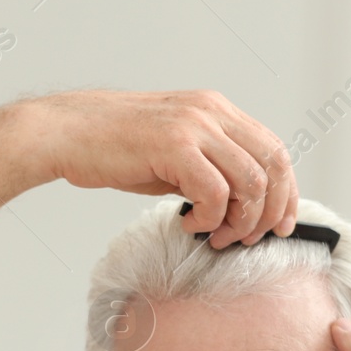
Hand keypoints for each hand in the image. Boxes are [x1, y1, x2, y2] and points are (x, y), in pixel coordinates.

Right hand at [30, 90, 298, 247]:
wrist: (65, 133)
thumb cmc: (111, 149)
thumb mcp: (171, 154)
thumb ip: (206, 169)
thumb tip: (236, 206)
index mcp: (216, 110)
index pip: (274, 150)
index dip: (285, 193)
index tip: (279, 225)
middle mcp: (212, 112)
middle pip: (273, 164)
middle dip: (269, 212)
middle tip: (246, 240)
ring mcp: (194, 126)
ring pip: (250, 181)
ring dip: (240, 220)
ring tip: (215, 236)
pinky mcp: (174, 146)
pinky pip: (216, 192)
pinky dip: (210, 217)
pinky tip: (188, 224)